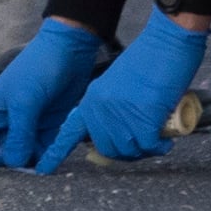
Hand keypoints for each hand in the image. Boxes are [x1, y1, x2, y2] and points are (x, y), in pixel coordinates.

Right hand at [0, 19, 110, 167]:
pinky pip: (47, 145)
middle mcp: (9, 120)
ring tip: (45, 161)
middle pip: (8, 151)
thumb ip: (19, 134)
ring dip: (36, 159)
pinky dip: (50, 153)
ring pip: (28, 151)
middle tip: (32, 163)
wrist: (69, 49)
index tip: (13, 160)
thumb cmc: (38, 68)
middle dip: (18, 160)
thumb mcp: (24, 102)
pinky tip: (55, 156)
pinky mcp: (50, 123)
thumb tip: (13, 162)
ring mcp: (30, 122)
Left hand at [41, 15, 208, 168]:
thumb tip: (121, 133)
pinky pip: (149, 146)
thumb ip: (112, 107)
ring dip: (145, 149)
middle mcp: (101, 109)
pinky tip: (166, 141)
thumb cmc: (149, 59)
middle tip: (145, 142)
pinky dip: (160, 147)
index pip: (69, 131)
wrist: (167, 41)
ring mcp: (121, 115)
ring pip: (129, 150)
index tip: (43, 169)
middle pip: (108, 149)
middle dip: (127, 151)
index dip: (56, 152)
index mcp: (92, 100)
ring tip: (158, 137)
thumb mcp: (119, 84)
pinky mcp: (143, 118)